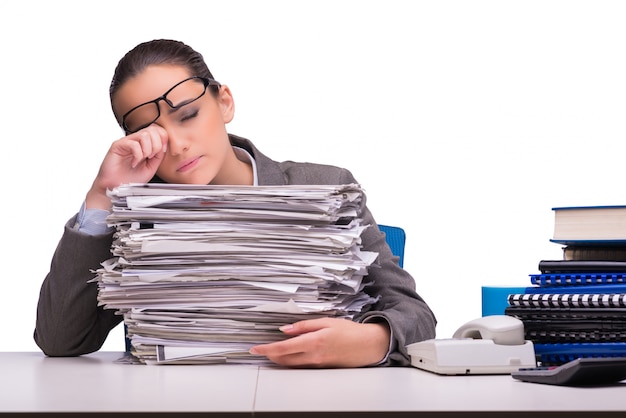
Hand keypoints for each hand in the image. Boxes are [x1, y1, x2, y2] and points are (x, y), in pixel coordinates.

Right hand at [86, 126, 167, 209]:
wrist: (116, 187)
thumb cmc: (130, 179)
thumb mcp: (151, 168)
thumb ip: (158, 156)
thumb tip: (164, 146)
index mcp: (144, 144)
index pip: (157, 131)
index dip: (163, 140)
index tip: (162, 151)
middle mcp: (135, 141)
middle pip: (152, 130)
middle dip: (157, 145)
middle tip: (150, 157)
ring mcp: (126, 142)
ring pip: (144, 135)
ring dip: (147, 150)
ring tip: (142, 160)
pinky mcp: (117, 145)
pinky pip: (133, 144)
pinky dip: (137, 155)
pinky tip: (134, 163)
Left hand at [249, 317, 390, 367]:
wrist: (368, 346)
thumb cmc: (350, 332)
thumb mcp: (326, 321)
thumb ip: (304, 325)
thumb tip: (286, 329)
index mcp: (314, 342)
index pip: (283, 348)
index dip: (266, 349)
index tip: (255, 349)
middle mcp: (314, 356)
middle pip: (284, 360)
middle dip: (269, 355)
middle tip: (260, 349)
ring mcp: (317, 365)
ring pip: (291, 365)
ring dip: (278, 359)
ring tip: (271, 351)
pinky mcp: (321, 368)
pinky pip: (300, 366)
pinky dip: (290, 361)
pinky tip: (288, 355)